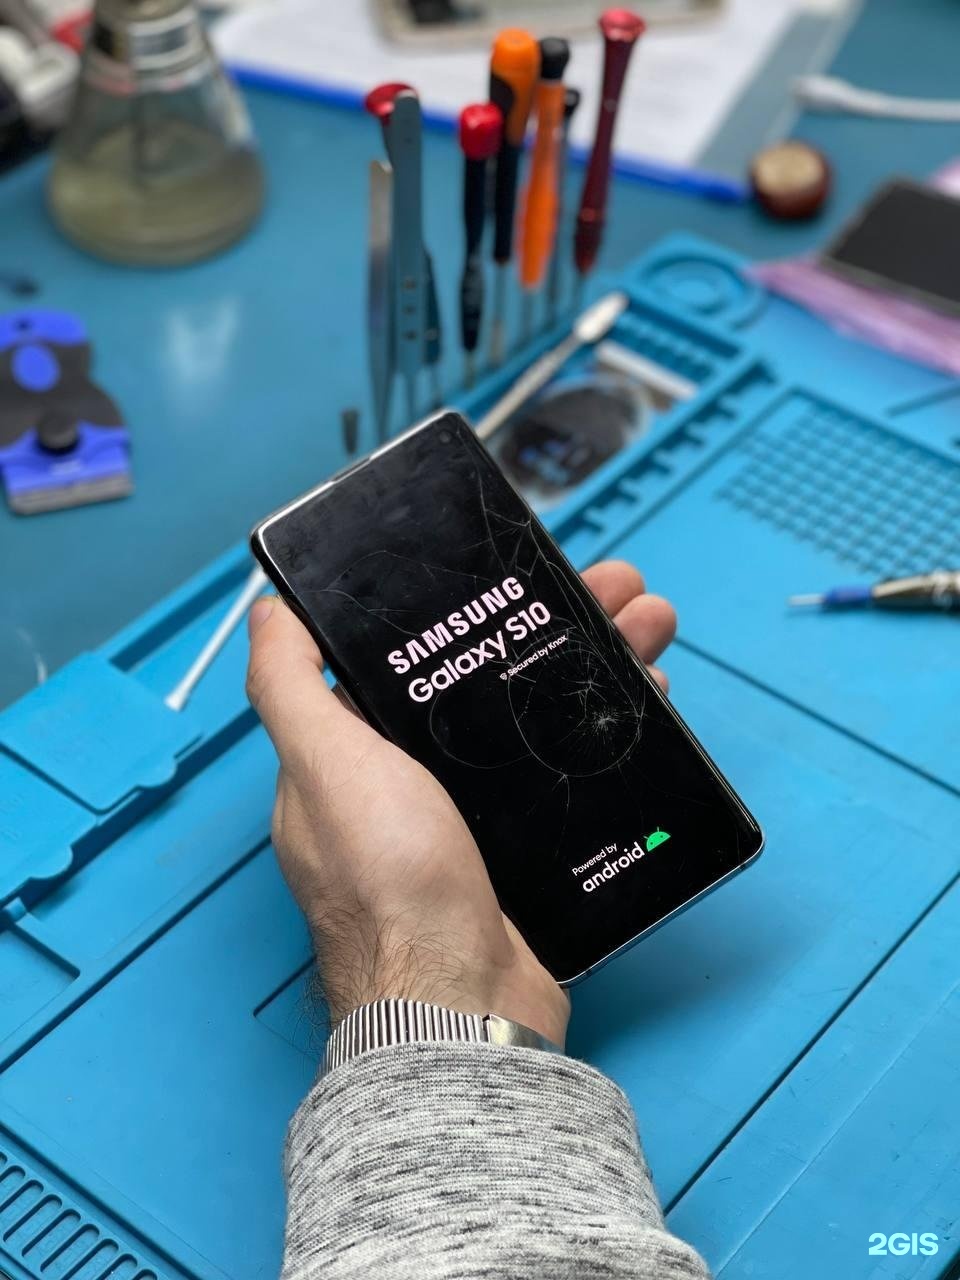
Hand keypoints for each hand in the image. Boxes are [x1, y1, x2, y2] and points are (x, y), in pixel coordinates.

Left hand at [246, 561, 675, 1049]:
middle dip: (556, 622)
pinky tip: (651, 700)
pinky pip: (572, 770)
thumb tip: (269, 611)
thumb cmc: (389, 881)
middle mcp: (416, 782)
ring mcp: (477, 816)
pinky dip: (611, 731)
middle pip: (492, 676)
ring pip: (542, 715)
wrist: (464, 1002)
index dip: (466, 607)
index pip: (418, 655)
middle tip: (618, 586)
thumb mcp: (326, 768)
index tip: (517, 572)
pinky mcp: (531, 847)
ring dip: (598, 662)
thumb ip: (289, 689)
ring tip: (653, 623)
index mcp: (359, 755)